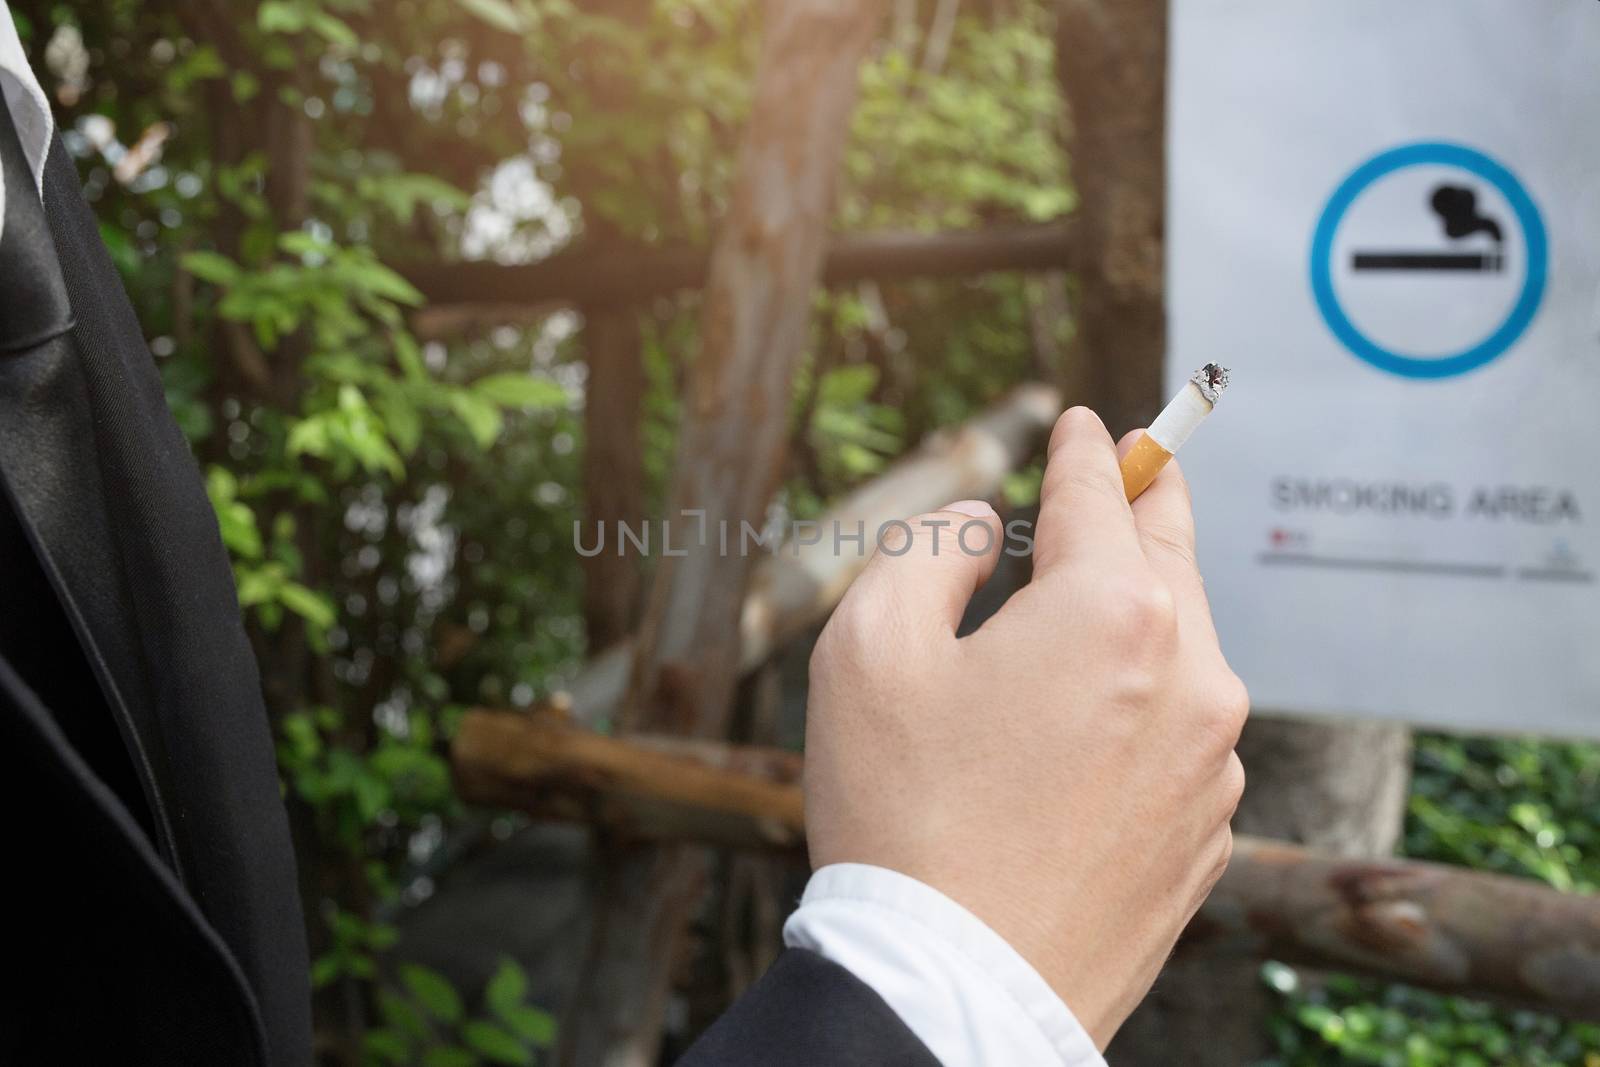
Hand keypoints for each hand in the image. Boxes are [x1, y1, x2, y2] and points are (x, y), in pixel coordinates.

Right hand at [802, 406, 1247, 1048]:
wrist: (956, 992)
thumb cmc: (904, 814)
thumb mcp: (869, 649)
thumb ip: (928, 549)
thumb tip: (979, 525)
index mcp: (1112, 612)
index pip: (1102, 495)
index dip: (1088, 449)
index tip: (1087, 422)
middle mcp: (1191, 676)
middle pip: (1171, 557)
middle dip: (1151, 503)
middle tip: (1147, 462)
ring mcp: (1211, 763)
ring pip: (1185, 651)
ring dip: (1148, 613)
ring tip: (1106, 603)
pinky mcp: (1208, 834)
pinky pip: (1185, 735)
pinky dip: (1152, 702)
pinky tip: (1103, 723)